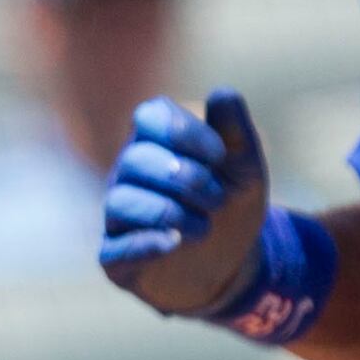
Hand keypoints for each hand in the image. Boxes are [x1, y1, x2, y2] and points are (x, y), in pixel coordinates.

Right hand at [99, 91, 268, 316]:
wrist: (231, 266)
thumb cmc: (229, 206)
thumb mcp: (244, 170)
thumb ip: (235, 133)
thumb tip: (222, 93)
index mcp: (155, 143)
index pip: (150, 116)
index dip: (183, 131)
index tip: (220, 155)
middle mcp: (129, 175)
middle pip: (135, 159)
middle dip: (184, 177)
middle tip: (217, 199)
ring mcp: (119, 218)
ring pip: (121, 202)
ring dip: (168, 212)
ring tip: (203, 227)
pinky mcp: (117, 260)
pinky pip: (115, 249)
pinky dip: (145, 243)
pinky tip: (175, 242)